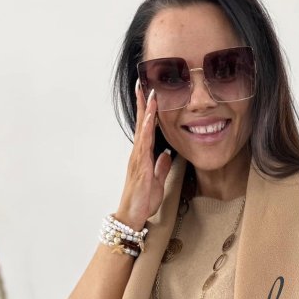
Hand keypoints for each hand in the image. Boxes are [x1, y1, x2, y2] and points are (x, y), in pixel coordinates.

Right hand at [115, 80, 172, 230]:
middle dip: (143, 102)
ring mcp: (137, 159)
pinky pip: (144, 146)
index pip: (146, 128)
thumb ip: (160, 167)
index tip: (150, 93)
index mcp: (143, 156)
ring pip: (142, 130)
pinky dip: (146, 131)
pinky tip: (149, 120)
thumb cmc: (142, 201)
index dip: (149, 111)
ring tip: (149, 93)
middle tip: (143, 82)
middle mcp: (138, 154)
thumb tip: (166, 155)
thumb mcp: (156, 182)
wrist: (132, 216)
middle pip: (141, 123)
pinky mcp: (140, 167)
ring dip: (146, 111)